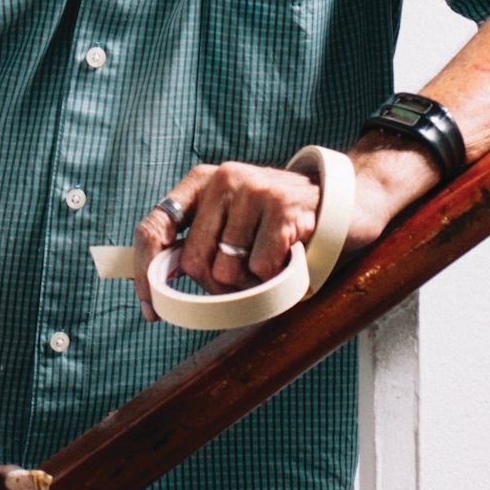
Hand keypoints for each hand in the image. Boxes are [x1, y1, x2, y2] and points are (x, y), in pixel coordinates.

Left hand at [132, 161, 322, 317]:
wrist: (343, 203)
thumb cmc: (277, 223)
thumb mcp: (230, 221)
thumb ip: (194, 242)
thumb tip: (153, 284)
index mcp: (199, 182)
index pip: (152, 228)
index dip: (146, 273)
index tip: (151, 310)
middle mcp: (222, 179)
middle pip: (193, 262)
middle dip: (216, 287)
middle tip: (244, 279)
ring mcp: (253, 189)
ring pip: (225, 271)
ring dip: (248, 284)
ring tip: (270, 263)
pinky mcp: (283, 207)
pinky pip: (260, 270)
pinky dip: (275, 277)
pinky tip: (289, 256)